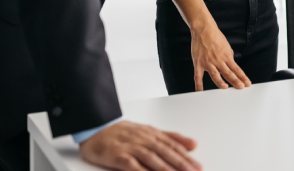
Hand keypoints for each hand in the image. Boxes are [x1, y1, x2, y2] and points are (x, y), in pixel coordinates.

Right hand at [79, 120, 200, 170]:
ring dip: (166, 169)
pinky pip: (132, 165)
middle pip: (166, 153)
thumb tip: (194, 144)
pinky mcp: (118, 156)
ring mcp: (131, 147)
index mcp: (153, 134)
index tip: (198, 167)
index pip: (173, 146)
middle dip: (181, 164)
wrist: (96, 128)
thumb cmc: (123, 132)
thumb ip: (172, 138)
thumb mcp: (150, 132)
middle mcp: (144, 139)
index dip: (186, 157)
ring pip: (152, 159)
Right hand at [191, 25, 250, 91]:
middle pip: (228, 73)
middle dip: (235, 81)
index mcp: (226, 56)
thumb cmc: (215, 37)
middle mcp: (218, 60)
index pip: (236, 69)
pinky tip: (200, 91)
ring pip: (215, 75)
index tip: (247, 84)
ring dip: (221, 82)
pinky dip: (199, 84)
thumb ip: (229, 56)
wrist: (203, 29)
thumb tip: (232, 65)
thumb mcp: (226, 46)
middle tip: (241, 87)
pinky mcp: (198, 63)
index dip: (242, 77)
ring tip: (225, 88)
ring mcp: (208, 62)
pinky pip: (198, 76)